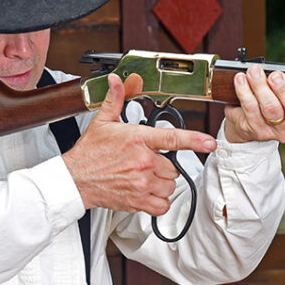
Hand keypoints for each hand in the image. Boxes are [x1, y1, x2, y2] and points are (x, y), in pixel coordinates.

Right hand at [62, 73, 217, 215]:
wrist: (75, 179)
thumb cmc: (89, 152)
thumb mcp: (103, 121)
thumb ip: (116, 99)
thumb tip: (118, 79)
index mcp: (138, 139)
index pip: (173, 138)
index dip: (195, 140)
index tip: (210, 142)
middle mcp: (143, 162)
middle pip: (173, 167)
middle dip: (163, 166)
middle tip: (145, 163)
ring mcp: (141, 183)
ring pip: (169, 186)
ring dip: (161, 183)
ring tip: (144, 178)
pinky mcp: (137, 201)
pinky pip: (162, 205)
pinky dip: (158, 202)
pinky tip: (146, 193)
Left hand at [223, 65, 284, 142]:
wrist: (247, 121)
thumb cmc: (276, 99)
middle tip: (276, 76)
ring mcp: (278, 133)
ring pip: (272, 109)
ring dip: (261, 86)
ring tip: (254, 72)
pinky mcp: (258, 131)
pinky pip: (251, 109)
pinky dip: (245, 91)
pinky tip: (241, 79)